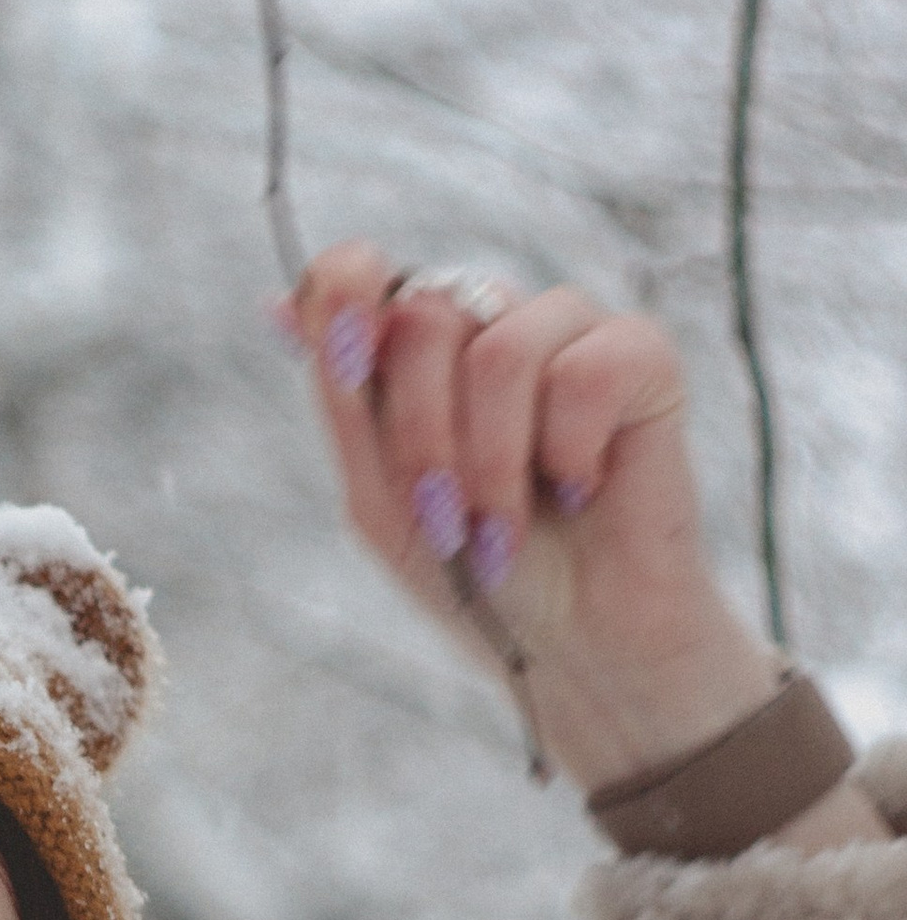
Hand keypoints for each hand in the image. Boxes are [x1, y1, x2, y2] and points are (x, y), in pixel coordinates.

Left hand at [284, 243, 879, 843]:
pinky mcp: (640, 355)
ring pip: (500, 347)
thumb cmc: (476, 576)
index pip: (357, 273)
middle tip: (448, 515)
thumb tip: (278, 304)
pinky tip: (582, 489)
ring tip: (507, 527)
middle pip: (422, 315)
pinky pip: (585, 368)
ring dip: (493, 462)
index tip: (347, 368)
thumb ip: (343, 399)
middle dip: (422, 434)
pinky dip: (569, 449)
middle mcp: (486, 325)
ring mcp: (565, 332)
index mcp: (412, 354)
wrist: (572, 646)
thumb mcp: (382, 498)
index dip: (341, 295)